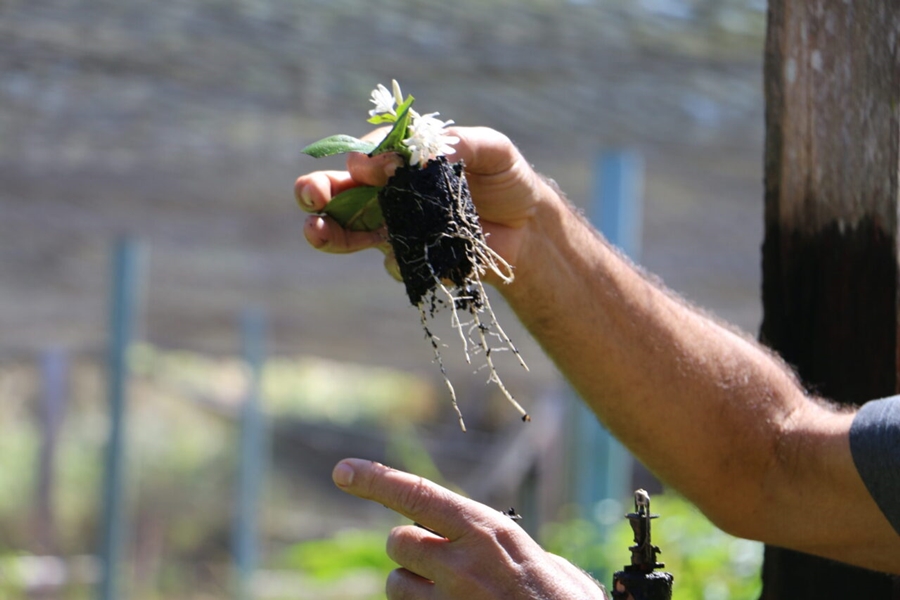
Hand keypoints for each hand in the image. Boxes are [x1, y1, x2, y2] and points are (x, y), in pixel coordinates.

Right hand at [294, 127, 555, 281]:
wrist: (528, 228)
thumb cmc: (505, 178)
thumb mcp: (492, 149)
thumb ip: (461, 142)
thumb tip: (426, 151)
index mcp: (400, 161)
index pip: (367, 157)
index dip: (362, 162)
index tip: (369, 167)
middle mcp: (387, 194)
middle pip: (339, 193)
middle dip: (317, 192)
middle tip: (310, 194)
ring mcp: (394, 229)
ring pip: (348, 233)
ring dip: (328, 233)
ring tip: (314, 232)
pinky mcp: (410, 261)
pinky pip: (393, 263)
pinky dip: (400, 260)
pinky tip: (422, 255)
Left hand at [332, 458, 607, 599]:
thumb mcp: (542, 560)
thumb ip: (501, 543)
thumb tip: (481, 537)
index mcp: (486, 530)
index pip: (418, 494)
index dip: (376, 480)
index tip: (342, 470)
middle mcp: (461, 563)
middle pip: (397, 541)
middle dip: (411, 548)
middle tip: (441, 561)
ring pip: (396, 583)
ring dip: (414, 585)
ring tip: (453, 595)